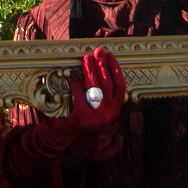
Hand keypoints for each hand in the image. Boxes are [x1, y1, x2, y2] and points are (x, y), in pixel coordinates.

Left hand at [5, 48, 125, 177]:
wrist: (66, 135)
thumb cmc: (82, 117)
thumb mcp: (98, 109)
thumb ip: (104, 95)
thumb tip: (102, 67)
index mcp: (115, 110)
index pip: (120, 86)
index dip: (115, 69)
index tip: (110, 56)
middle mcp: (108, 114)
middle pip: (107, 83)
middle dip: (102, 65)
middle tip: (97, 52)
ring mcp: (96, 116)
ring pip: (95, 87)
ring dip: (90, 69)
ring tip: (86, 58)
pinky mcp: (82, 116)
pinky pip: (79, 94)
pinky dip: (76, 82)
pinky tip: (73, 74)